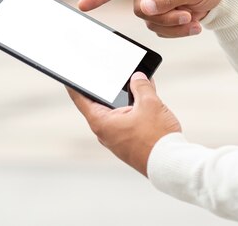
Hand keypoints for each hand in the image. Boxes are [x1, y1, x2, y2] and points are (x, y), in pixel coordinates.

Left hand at [66, 72, 180, 176]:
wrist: (170, 164)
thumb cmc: (156, 136)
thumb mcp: (149, 103)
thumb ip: (141, 86)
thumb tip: (137, 77)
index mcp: (101, 122)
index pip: (81, 99)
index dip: (73, 85)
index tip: (68, 76)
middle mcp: (105, 133)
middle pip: (99, 105)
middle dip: (105, 89)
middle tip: (105, 74)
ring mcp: (116, 141)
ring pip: (115, 114)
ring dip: (123, 100)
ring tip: (133, 84)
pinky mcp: (128, 145)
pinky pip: (125, 123)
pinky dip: (131, 111)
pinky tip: (143, 102)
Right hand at [78, 0, 228, 37]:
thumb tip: (145, 8)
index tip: (84, 6)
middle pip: (140, 10)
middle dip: (164, 17)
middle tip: (185, 15)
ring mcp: (153, 2)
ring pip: (151, 24)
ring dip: (173, 25)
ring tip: (193, 19)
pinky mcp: (160, 17)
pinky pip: (161, 31)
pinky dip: (178, 31)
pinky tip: (194, 25)